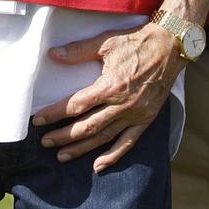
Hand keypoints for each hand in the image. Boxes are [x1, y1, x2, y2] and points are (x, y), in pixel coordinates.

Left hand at [32, 22, 182, 170]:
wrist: (170, 47)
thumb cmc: (137, 42)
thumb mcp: (106, 42)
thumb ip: (78, 50)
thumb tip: (53, 54)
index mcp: (111, 85)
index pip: (76, 105)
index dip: (55, 114)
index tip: (38, 120)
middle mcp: (122, 104)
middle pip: (86, 126)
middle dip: (63, 136)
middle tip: (44, 142)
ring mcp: (135, 114)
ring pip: (104, 137)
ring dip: (81, 149)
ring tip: (62, 156)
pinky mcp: (146, 120)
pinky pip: (128, 143)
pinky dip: (113, 156)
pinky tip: (98, 166)